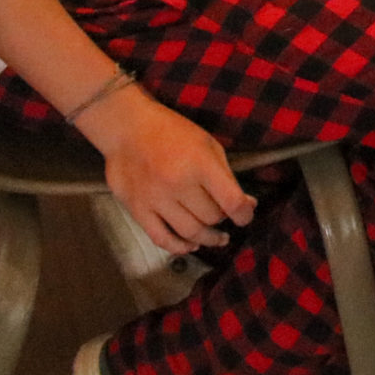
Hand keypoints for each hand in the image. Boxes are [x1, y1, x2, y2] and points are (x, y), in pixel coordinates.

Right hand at [80, 88, 254, 255]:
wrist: (127, 128)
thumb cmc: (172, 132)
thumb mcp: (207, 144)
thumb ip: (227, 176)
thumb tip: (247, 204)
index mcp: (200, 164)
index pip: (231, 201)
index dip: (245, 214)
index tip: (246, 216)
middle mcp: (178, 183)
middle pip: (211, 217)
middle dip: (222, 219)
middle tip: (224, 215)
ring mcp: (156, 198)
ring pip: (190, 232)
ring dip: (207, 239)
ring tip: (216, 238)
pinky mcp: (137, 209)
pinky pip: (161, 238)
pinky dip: (178, 247)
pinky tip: (190, 245)